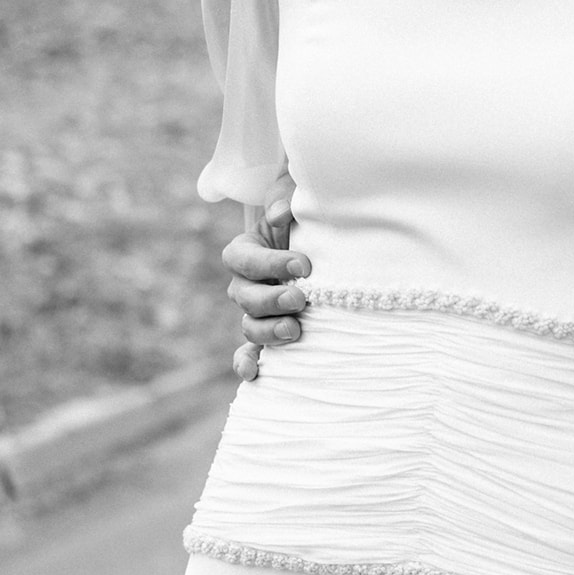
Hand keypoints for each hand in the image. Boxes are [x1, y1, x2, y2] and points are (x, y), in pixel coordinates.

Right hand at [224, 175, 310, 380]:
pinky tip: (256, 374)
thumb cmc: (312, 222)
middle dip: (271, 299)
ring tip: (295, 330)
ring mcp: (256, 313)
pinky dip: (248, 363)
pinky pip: (250, 353)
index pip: (241, 258)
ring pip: (249, 326)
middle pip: (242, 297)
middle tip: (301, 298)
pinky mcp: (270, 334)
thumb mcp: (300, 204)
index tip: (304, 265)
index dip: (268, 263)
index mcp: (247, 250)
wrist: (333, 248)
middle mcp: (246, 284)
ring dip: (269, 330)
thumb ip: (287, 200)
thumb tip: (282, 213)